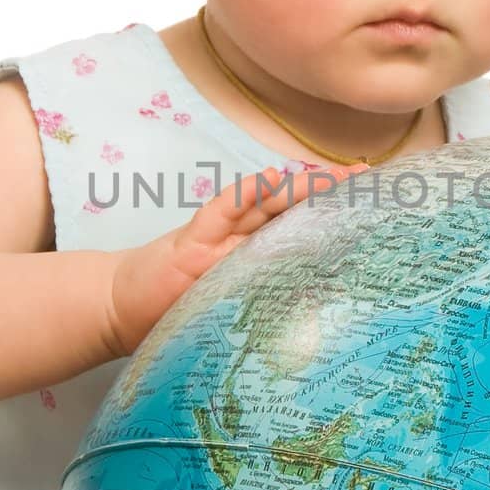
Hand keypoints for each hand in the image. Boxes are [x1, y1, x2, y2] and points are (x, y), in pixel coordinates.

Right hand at [106, 163, 367, 356]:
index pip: (300, 225)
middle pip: (290, 207)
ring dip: (299, 187)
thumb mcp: (230, 310)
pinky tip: (268, 180)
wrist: (119, 308)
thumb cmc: (174, 310)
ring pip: (264, 204)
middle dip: (328, 192)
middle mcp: (239, 238)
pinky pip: (220, 213)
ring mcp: (216, 236)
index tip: (371, 200)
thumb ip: (266, 302)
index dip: (333, 211)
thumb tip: (323, 313)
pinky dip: (243, 196)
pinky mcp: (191, 242)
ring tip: (332, 176)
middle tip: (367, 179)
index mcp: (252, 252)